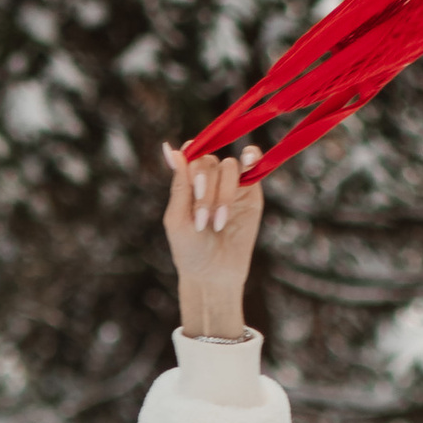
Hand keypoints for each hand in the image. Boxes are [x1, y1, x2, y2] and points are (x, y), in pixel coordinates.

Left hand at [160, 140, 262, 340]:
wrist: (214, 275)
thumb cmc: (189, 250)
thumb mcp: (177, 218)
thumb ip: (179, 184)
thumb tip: (170, 148)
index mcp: (188, 182)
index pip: (192, 154)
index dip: (192, 164)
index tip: (193, 188)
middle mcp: (209, 179)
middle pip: (209, 163)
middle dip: (205, 192)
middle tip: (202, 221)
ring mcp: (231, 184)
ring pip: (229, 167)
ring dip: (222, 195)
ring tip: (218, 223)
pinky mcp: (252, 193)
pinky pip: (253, 166)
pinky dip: (251, 157)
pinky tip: (249, 158)